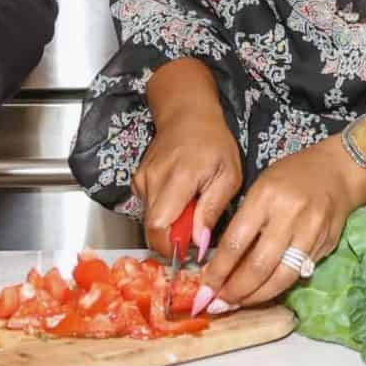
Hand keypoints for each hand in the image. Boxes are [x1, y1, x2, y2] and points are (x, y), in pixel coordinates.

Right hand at [133, 81, 241, 263]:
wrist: (187, 114)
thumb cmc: (213, 142)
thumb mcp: (228, 175)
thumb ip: (212, 210)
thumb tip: (199, 242)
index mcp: (178, 179)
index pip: (159, 226)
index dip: (170, 246)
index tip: (188, 250)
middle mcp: (153, 180)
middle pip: (152, 228)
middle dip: (172, 238)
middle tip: (194, 230)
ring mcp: (142, 180)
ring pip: (149, 220)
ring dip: (169, 224)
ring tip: (190, 209)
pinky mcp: (138, 181)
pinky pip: (148, 208)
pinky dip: (163, 211)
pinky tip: (179, 199)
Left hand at [194, 138, 365, 313]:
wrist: (336, 170)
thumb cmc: (290, 176)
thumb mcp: (260, 188)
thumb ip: (244, 222)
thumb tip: (222, 262)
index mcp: (264, 197)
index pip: (236, 242)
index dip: (218, 270)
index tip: (204, 288)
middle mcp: (288, 216)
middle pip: (258, 266)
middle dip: (235, 291)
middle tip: (218, 304)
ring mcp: (310, 233)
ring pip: (281, 277)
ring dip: (256, 297)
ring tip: (237, 304)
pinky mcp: (326, 246)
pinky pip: (299, 274)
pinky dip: (278, 287)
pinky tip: (263, 292)